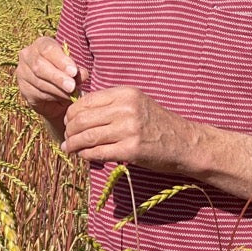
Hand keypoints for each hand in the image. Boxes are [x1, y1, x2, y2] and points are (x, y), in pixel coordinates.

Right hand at [16, 36, 82, 126]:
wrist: (56, 91)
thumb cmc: (66, 72)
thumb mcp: (73, 68)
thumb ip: (77, 71)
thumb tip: (82, 75)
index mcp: (41, 44)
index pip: (48, 49)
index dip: (61, 61)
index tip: (73, 72)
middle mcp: (27, 55)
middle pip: (39, 66)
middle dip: (58, 77)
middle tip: (72, 86)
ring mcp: (22, 73)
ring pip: (39, 82)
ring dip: (57, 90)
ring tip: (71, 95)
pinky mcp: (23, 89)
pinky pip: (37, 94)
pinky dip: (52, 97)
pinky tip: (61, 98)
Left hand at [61, 86, 194, 172]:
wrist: (185, 143)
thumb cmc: (157, 124)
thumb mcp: (136, 104)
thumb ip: (111, 104)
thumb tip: (79, 112)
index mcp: (125, 94)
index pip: (86, 101)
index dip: (71, 113)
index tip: (67, 122)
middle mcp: (126, 109)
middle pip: (82, 119)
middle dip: (69, 130)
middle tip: (66, 137)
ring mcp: (128, 130)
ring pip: (87, 136)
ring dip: (73, 144)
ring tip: (69, 148)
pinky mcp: (131, 150)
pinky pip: (98, 152)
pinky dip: (87, 155)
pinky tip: (84, 156)